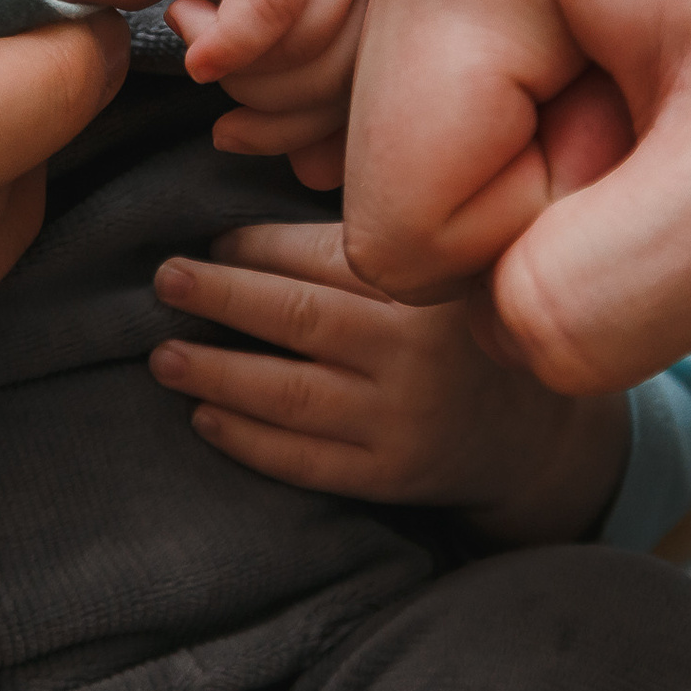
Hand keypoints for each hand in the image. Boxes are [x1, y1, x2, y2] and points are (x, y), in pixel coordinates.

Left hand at [150, 223, 628, 544]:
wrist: (527, 434)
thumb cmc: (456, 333)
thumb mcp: (438, 272)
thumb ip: (373, 241)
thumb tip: (253, 216)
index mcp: (425, 285)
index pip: (325, 258)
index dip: (256, 247)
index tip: (210, 242)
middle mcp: (414, 350)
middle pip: (297, 318)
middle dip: (221, 295)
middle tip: (165, 280)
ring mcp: (400, 418)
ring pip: (288, 393)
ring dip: (215, 371)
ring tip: (163, 357)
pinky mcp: (387, 474)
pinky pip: (303, 458)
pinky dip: (247, 439)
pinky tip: (205, 417)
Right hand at [342, 0, 690, 393]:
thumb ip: (589, 304)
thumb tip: (481, 323)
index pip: (405, 225)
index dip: (557, 242)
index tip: (686, 144)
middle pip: (403, 196)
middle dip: (564, 206)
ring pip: (436, 176)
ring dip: (578, 185)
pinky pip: (468, 131)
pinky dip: (576, 146)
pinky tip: (664, 82)